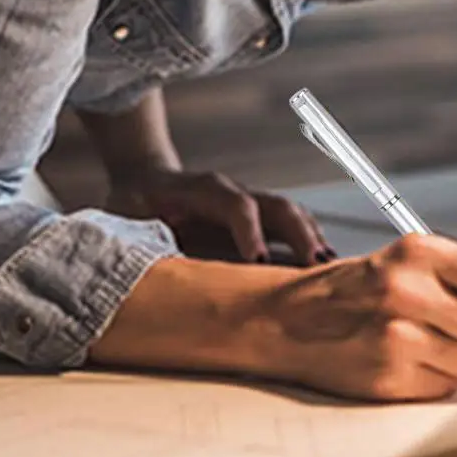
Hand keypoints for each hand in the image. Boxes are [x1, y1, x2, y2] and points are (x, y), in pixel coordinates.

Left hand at [104, 158, 335, 266]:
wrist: (143, 179)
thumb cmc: (131, 206)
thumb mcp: (125, 221)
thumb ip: (137, 242)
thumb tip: (142, 277)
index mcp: (197, 191)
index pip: (234, 204)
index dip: (249, 231)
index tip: (258, 264)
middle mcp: (231, 193)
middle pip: (275, 205)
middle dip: (299, 235)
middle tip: (315, 267)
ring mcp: (247, 203)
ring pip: (289, 215)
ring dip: (311, 241)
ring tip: (331, 272)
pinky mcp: (254, 219)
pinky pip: (289, 227)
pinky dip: (308, 245)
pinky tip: (323, 270)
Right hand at [254, 233, 456, 400]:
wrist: (290, 320)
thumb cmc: (353, 290)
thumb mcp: (405, 261)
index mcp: (417, 251)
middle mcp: (407, 291)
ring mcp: (397, 338)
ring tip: (437, 342)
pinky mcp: (389, 378)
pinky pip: (447, 387)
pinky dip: (440, 378)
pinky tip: (415, 360)